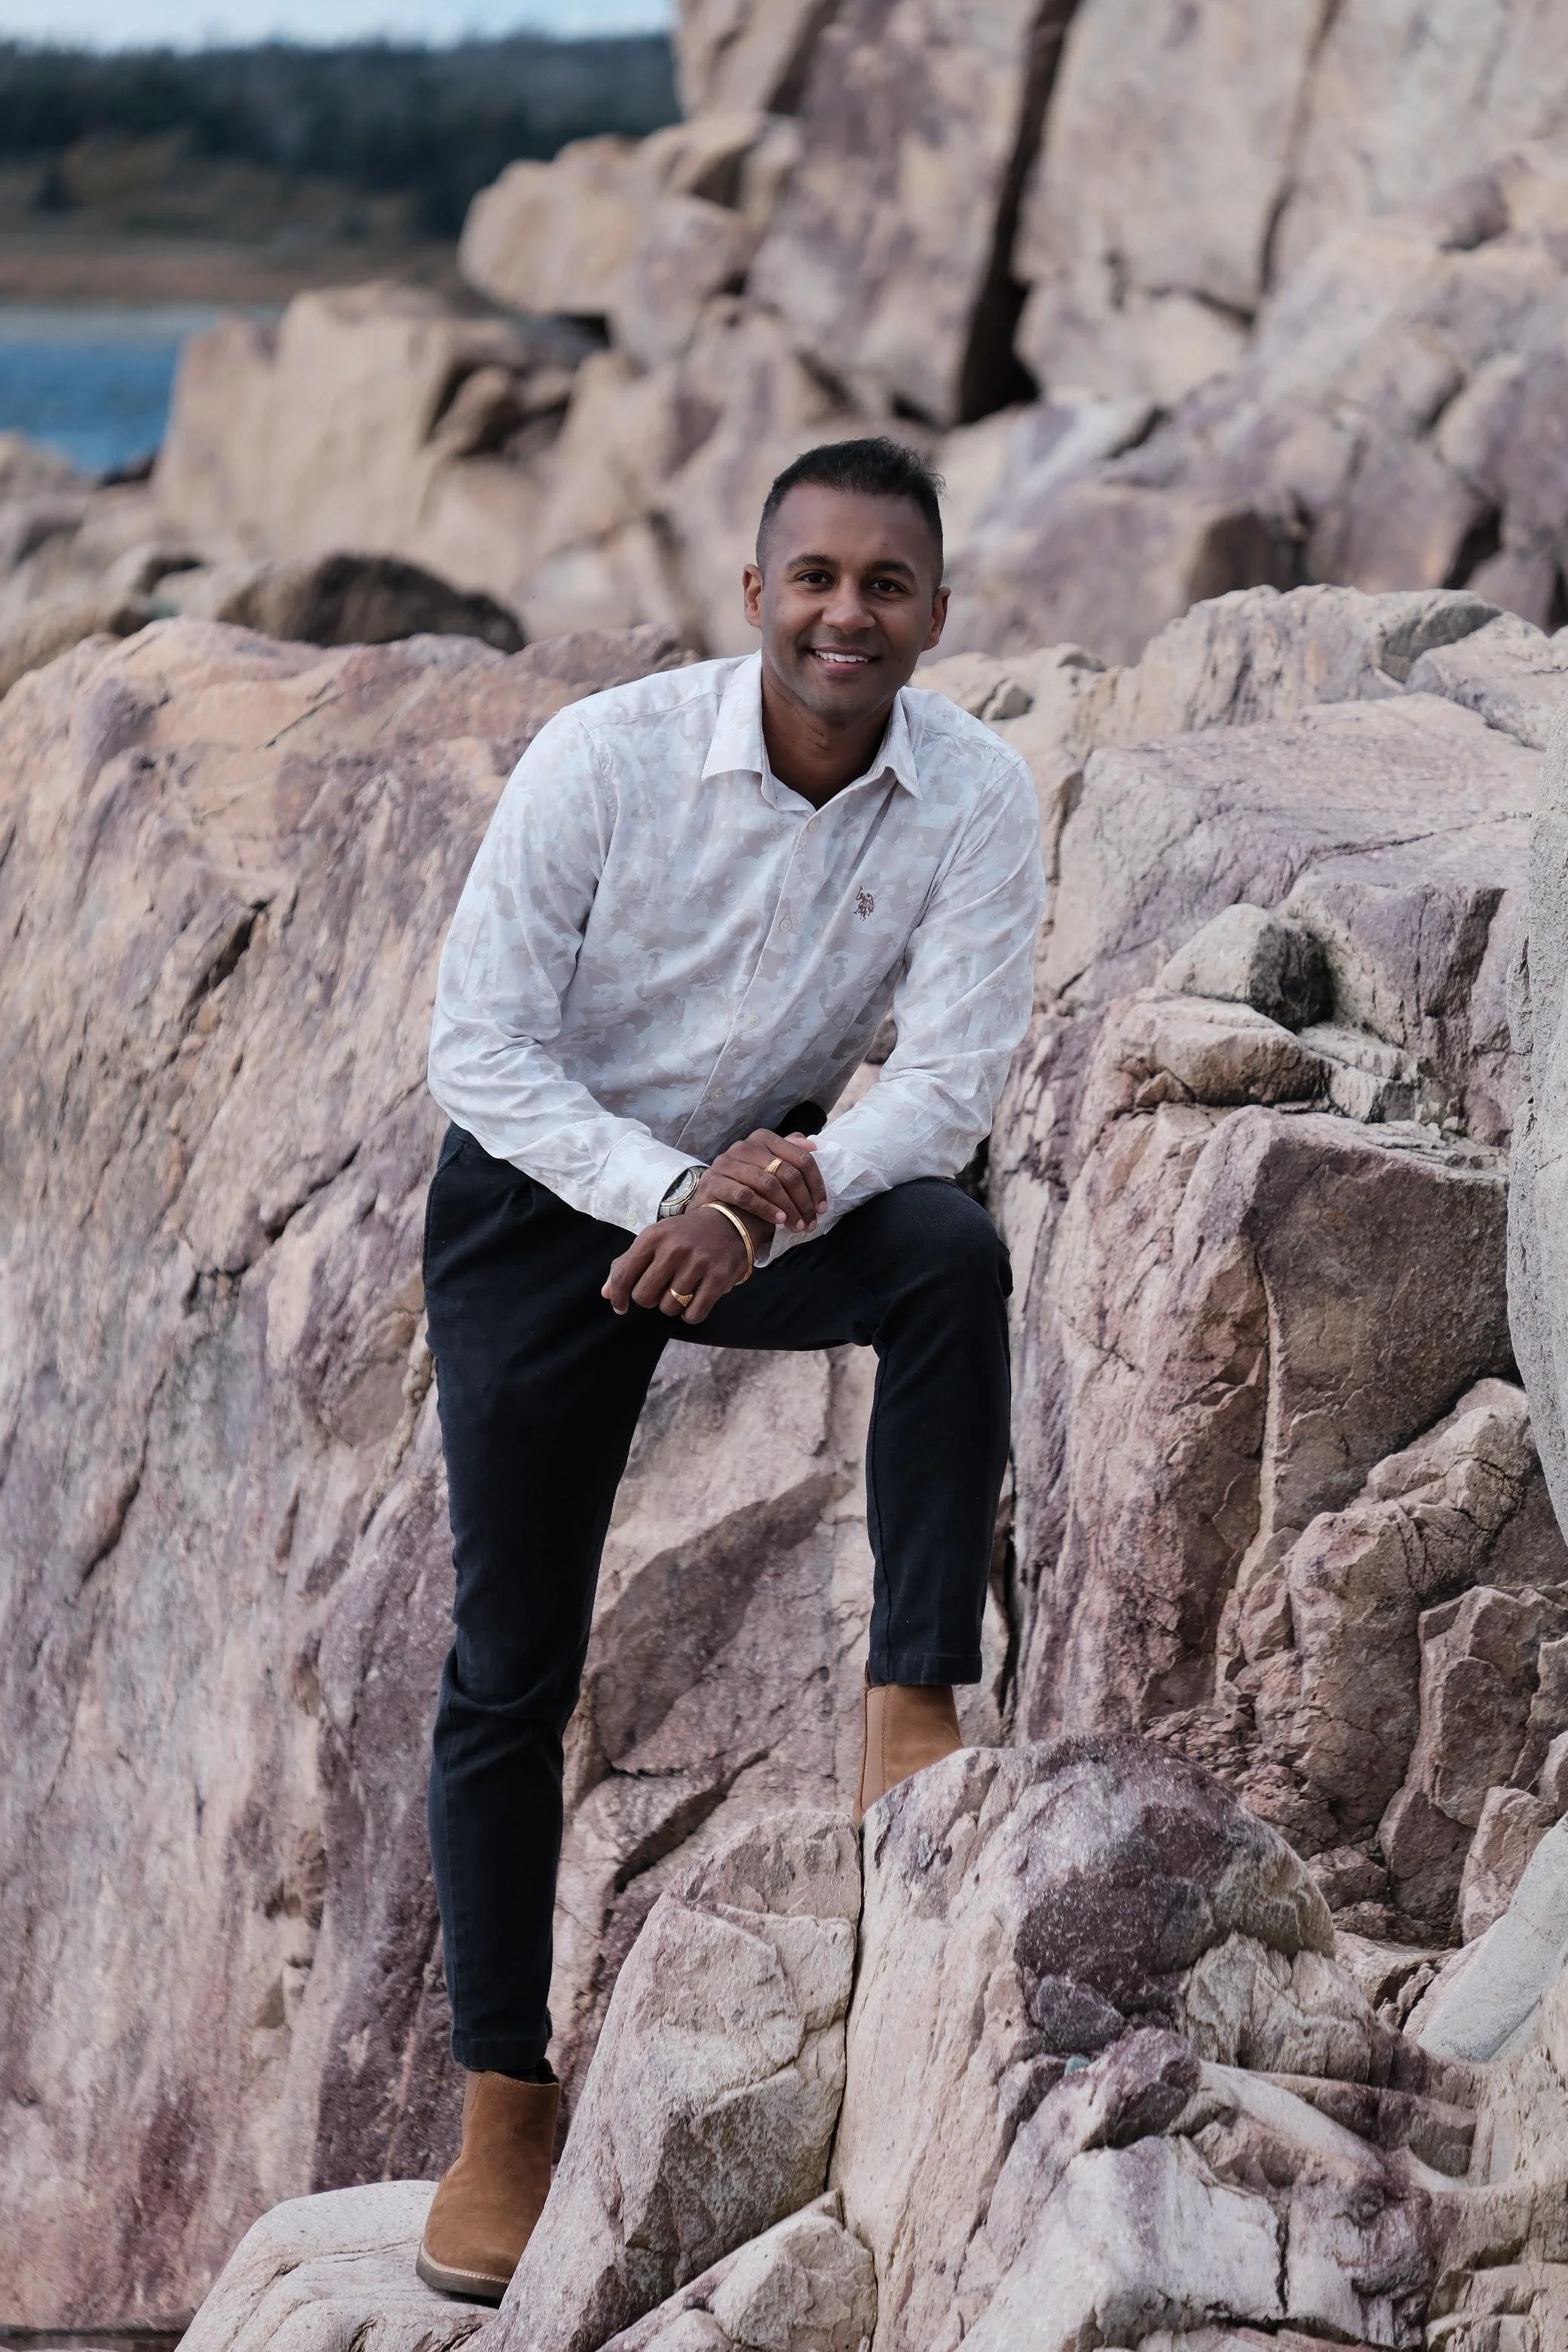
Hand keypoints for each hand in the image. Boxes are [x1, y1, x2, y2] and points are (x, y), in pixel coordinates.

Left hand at [602, 1204, 754, 1323]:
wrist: (729, 1221)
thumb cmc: (684, 1235)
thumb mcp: (654, 1238)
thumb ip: (628, 1264)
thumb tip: (607, 1294)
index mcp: (653, 1237)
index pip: (623, 1275)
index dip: (618, 1296)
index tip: (621, 1307)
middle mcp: (674, 1249)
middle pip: (644, 1296)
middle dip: (649, 1299)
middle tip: (660, 1290)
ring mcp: (698, 1263)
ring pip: (668, 1307)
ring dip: (671, 1305)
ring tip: (680, 1291)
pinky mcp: (718, 1278)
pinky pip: (694, 1314)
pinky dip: (690, 1314)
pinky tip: (693, 1301)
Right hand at [696, 1129, 824, 1235]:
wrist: (709, 1198)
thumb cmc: (745, 1183)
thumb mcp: (769, 1166)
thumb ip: (789, 1152)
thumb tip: (812, 1145)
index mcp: (763, 1139)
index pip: (800, 1158)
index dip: (815, 1185)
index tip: (822, 1208)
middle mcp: (744, 1146)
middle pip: (786, 1173)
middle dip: (803, 1201)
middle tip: (810, 1223)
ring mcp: (727, 1162)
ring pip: (768, 1184)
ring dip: (788, 1208)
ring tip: (796, 1226)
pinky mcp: (714, 1181)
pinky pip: (745, 1195)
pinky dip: (765, 1209)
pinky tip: (778, 1220)